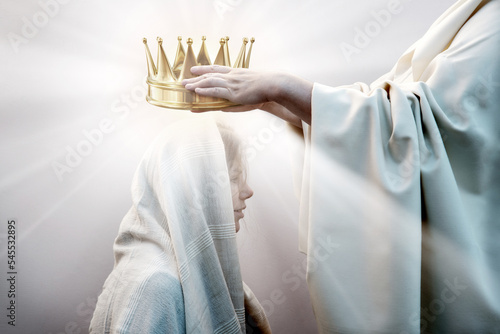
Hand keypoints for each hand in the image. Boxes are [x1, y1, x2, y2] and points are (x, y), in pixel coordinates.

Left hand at [182, 65, 312, 124]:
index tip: (195, 69)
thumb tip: (230, 102)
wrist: (274, 85)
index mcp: (236, 73)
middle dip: (195, 78)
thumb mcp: (252, 89)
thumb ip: (240, 95)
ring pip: (210, 82)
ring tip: (186, 87)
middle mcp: (232, 76)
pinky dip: (205, 90)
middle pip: (209, 75)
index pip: (217, 69)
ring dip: (196, 84)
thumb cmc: (267, 87)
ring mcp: (232, 84)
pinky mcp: (234, 93)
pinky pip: (216, 90)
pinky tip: (197, 91)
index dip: (205, 69)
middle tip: (184, 80)